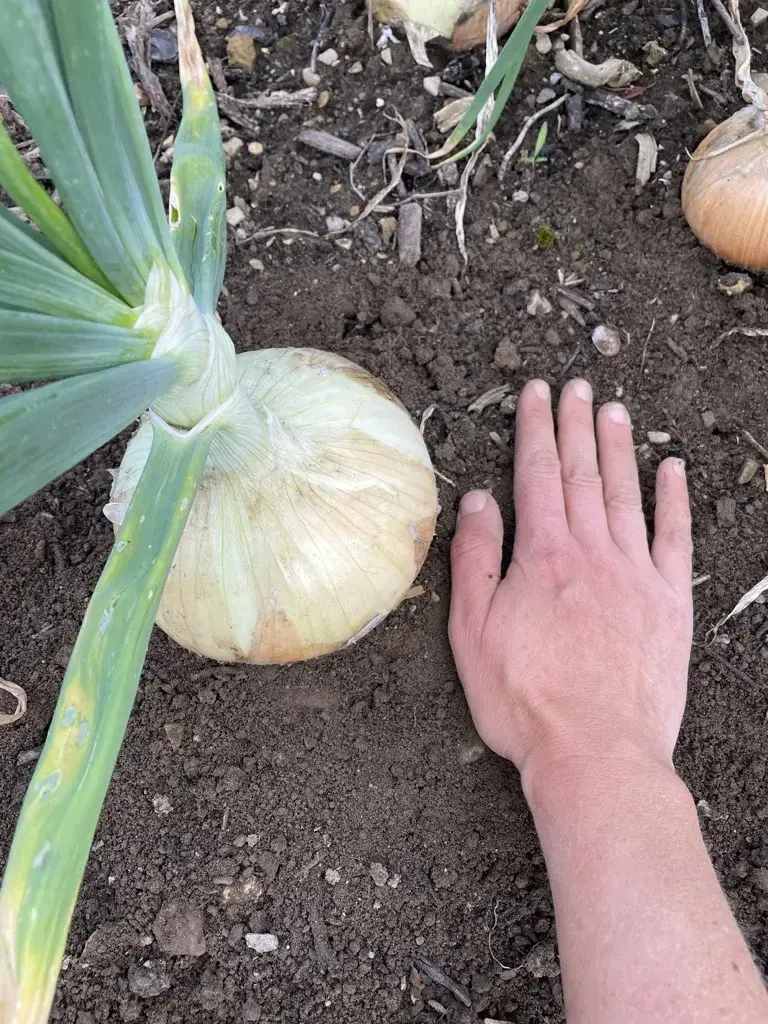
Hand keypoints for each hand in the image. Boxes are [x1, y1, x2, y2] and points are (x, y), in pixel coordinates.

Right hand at [449, 379, 692, 793]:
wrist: (595, 752)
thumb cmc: (525, 700)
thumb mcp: (472, 632)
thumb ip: (475, 559)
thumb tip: (476, 501)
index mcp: (543, 555)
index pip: (537, 474)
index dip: (535, 429)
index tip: (536, 394)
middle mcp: (592, 552)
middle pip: (583, 473)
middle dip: (575, 424)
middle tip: (574, 385)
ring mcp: (636, 575)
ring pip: (627, 494)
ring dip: (619, 448)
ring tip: (613, 410)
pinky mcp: (669, 603)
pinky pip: (675, 538)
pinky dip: (674, 500)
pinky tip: (672, 470)